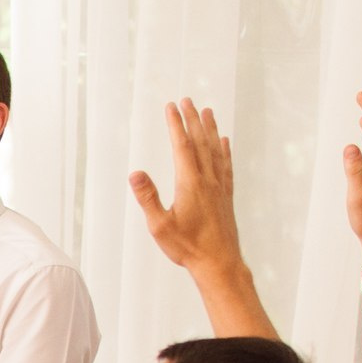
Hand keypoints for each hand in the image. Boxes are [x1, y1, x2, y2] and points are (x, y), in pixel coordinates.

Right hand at [129, 99, 242, 278]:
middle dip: (193, 119)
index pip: (182, 146)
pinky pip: (226, 165)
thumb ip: (148, 198)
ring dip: (211, 129)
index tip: (170, 107)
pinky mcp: (226, 196)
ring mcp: (219, 187)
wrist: (219, 262)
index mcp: (190, 183)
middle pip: (200, 142)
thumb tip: (135, 173)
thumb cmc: (187, 247)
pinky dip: (224, 150)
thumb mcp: (160, 226)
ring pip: (215, 150)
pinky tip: (224, 141)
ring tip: (208, 111)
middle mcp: (207, 180)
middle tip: (187, 100)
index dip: (175, 124)